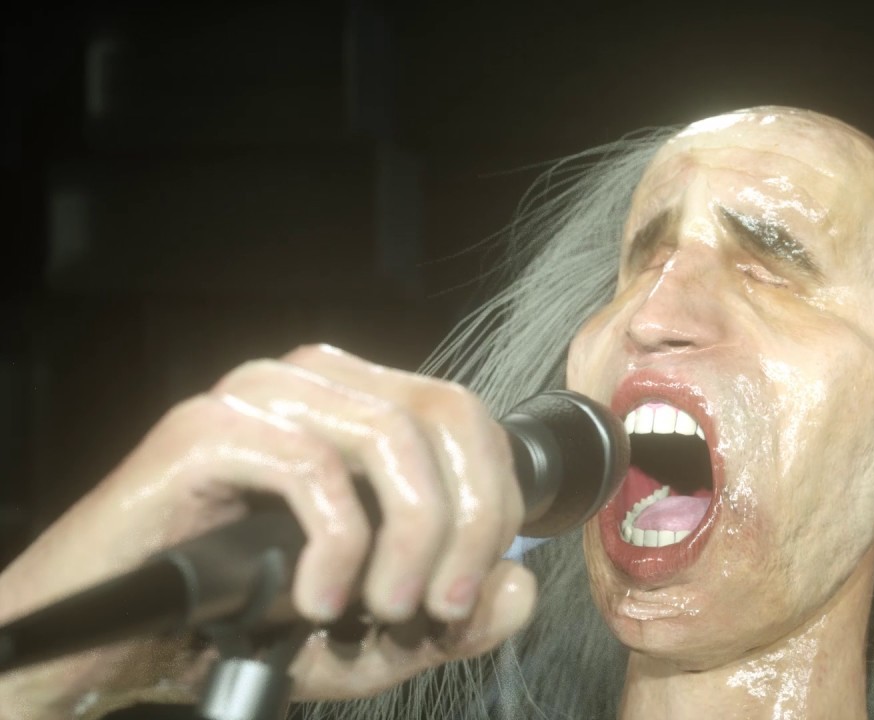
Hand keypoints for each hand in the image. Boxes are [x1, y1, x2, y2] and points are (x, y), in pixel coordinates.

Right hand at [0, 344, 535, 716]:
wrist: (114, 643)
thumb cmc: (239, 626)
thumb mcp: (372, 638)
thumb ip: (456, 619)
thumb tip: (521, 586)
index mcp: (364, 410)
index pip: (470, 418)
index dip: (495, 503)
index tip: (473, 586)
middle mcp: (318, 384)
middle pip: (447, 417)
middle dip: (468, 521)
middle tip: (439, 605)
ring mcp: (260, 398)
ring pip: (389, 437)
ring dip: (408, 537)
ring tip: (383, 607)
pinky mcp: (206, 429)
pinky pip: (310, 467)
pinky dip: (334, 544)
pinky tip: (313, 600)